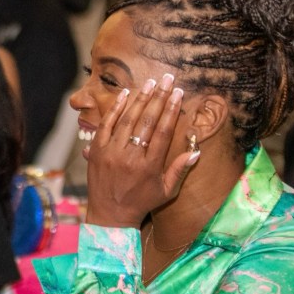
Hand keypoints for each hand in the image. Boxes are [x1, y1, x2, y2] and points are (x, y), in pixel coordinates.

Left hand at [84, 73, 198, 226]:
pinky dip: (115, 109)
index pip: (163, 132)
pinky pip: (106, 125)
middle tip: (167, 79)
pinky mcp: (97, 151)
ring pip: (127, 120)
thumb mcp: (166, 191)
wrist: (109, 214)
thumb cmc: (142, 202)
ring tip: (150, 83)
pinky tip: (125, 94)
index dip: (171, 110)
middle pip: (147, 121)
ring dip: (140, 99)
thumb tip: (196, 150)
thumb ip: (180, 170)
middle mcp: (130, 157)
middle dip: (159, 98)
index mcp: (149, 167)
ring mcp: (111, 153)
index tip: (178, 93)